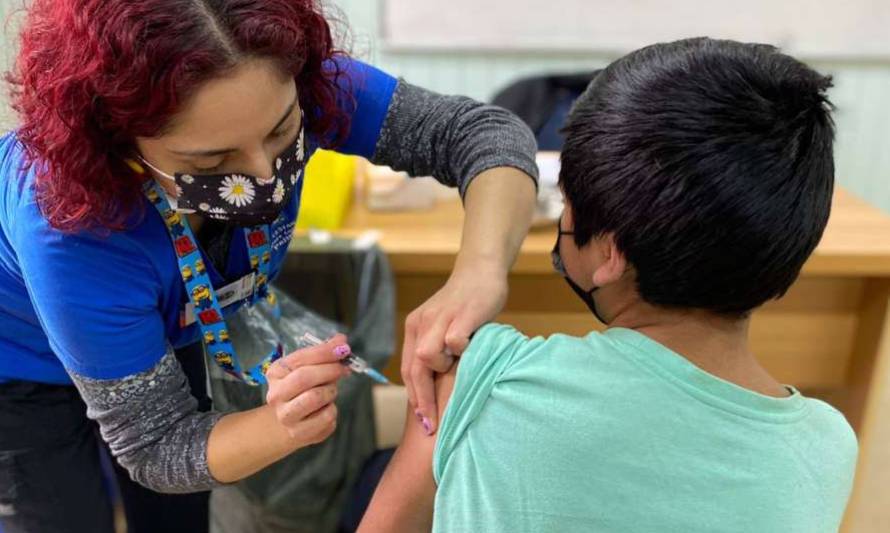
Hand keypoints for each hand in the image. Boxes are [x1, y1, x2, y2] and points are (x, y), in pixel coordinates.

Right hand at [264, 334, 350, 446]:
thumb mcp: (309, 367)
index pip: (301, 358)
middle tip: (344, 369)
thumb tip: (342, 341)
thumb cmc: (303, 389)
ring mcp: (286, 416)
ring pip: (316, 397)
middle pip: (305, 377)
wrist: (290, 421)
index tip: (343, 347)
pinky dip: (332, 410)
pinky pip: (327, 417)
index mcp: (275, 373)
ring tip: (330, 392)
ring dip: (331, 391)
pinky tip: (326, 408)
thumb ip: (324, 353)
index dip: (325, 351)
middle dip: (330, 370)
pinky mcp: (299, 433)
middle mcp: (276, 395)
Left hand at [401, 263, 507, 434]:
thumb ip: (437, 350)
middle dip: (423, 400)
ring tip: (458, 363)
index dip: (415, 398)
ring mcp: (441, 317)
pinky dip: (461, 350)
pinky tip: (471, 348)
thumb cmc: (465, 304)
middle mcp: (422, 322)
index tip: (424, 421)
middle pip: (414, 369)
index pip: (408, 370)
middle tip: (433, 424)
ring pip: (427, 356)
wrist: (481, 270)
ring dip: (443, 368)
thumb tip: (435, 388)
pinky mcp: (462, 314)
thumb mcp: (443, 326)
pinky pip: (454, 341)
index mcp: (415, 328)